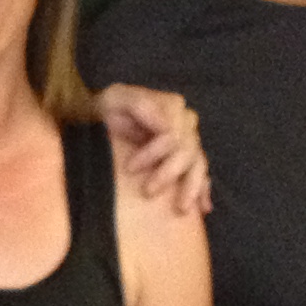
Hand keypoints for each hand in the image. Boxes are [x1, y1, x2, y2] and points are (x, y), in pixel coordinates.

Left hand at [95, 83, 209, 215]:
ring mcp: (189, 141)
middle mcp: (186, 123)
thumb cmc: (109, 107)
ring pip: (199, 164)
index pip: (174, 134)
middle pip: (188, 151)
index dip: (154, 152)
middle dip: (168, 172)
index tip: (130, 167)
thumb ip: (141, 104)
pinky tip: (203, 207)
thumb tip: (167, 126)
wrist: (102, 117)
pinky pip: (202, 173)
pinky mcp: (188, 158)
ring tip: (181, 207)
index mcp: (172, 107)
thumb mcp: (117, 97)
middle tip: (148, 191)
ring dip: (192, 187)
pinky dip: (204, 190)